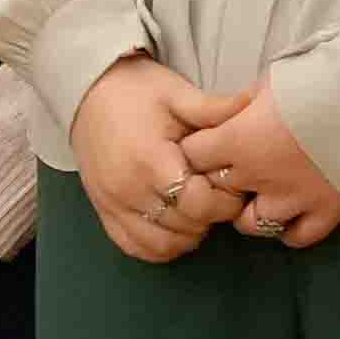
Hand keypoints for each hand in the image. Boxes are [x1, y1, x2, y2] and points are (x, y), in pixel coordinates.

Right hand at [66, 59, 228, 266]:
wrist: (85, 93)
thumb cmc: (136, 91)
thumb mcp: (176, 93)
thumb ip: (214, 108)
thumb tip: (254, 101)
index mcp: (149, 161)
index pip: (199, 204)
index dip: (224, 199)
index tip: (230, 182)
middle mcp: (128, 191)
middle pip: (186, 226)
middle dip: (211, 214)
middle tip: (218, 192)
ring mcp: (112, 206)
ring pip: (163, 244)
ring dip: (189, 233)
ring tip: (197, 208)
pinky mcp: (103, 213)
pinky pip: (136, 247)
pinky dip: (160, 245)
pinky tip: (174, 225)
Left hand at [169, 80, 339, 250]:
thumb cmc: (318, 79)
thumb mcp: (270, 81)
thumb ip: (246, 103)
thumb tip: (236, 109)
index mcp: (237, 139)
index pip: (193, 155)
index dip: (197, 150)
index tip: (207, 144)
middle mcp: (257, 176)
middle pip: (216, 192)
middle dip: (219, 182)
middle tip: (233, 170)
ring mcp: (292, 200)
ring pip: (251, 225)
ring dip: (250, 212)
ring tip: (260, 197)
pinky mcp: (326, 213)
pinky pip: (297, 238)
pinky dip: (290, 230)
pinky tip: (293, 215)